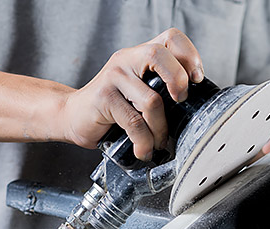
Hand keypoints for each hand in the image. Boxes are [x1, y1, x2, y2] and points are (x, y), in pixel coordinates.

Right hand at [62, 28, 204, 159]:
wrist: (73, 116)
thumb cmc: (112, 107)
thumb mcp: (140, 91)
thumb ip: (161, 88)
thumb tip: (195, 105)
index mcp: (140, 54)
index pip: (171, 38)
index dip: (189, 55)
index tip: (197, 79)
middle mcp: (127, 59)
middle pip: (159, 55)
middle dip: (178, 81)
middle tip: (180, 102)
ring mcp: (113, 76)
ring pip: (151, 100)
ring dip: (160, 129)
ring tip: (157, 142)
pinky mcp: (104, 98)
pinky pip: (135, 122)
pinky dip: (144, 141)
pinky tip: (143, 149)